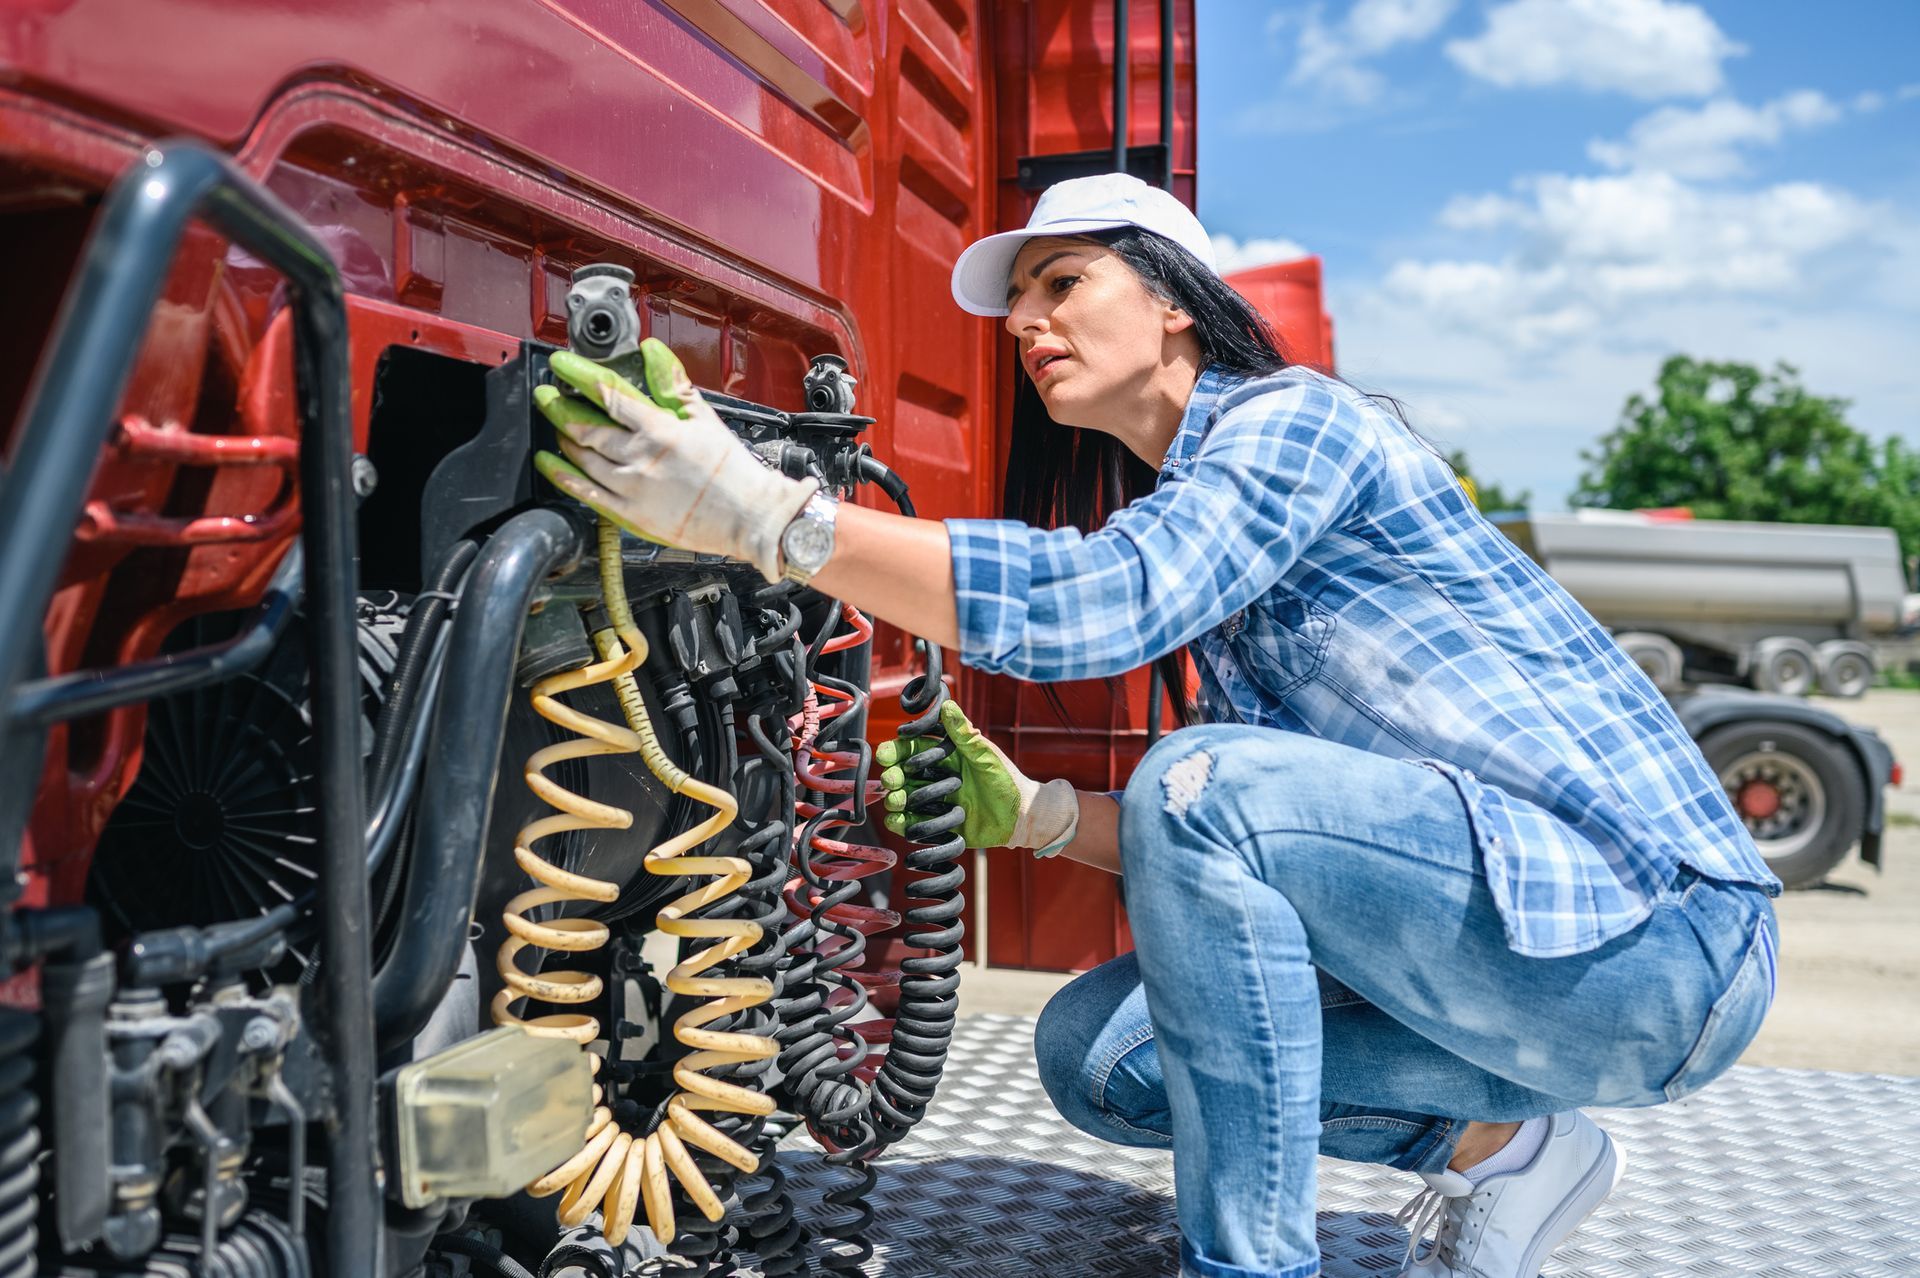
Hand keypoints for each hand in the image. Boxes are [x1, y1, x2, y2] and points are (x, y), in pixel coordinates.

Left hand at [533, 340, 819, 583]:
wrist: (749, 516)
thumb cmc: (732, 471)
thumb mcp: (704, 418)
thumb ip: (673, 384)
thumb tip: (651, 351)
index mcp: (660, 430)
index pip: (610, 396)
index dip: (580, 377)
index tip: (561, 367)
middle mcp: (640, 458)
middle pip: (588, 428)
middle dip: (561, 408)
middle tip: (546, 396)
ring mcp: (632, 488)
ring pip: (583, 459)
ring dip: (564, 439)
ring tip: (556, 427)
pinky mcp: (631, 514)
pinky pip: (587, 493)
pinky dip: (563, 476)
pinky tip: (549, 464)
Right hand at [876, 701, 1079, 854]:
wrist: (1021, 815)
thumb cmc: (1006, 779)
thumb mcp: (985, 754)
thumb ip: (965, 734)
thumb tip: (948, 705)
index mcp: (943, 755)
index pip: (911, 749)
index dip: (895, 750)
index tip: (884, 754)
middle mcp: (934, 776)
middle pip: (902, 774)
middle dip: (892, 776)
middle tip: (891, 781)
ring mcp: (933, 800)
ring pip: (903, 798)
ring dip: (895, 799)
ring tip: (897, 800)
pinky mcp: (936, 823)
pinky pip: (911, 822)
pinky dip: (900, 822)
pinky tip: (897, 820)